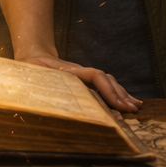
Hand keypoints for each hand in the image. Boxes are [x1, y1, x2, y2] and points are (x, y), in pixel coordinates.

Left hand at [16, 49, 141, 112]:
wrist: (33, 55)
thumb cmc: (29, 69)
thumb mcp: (29, 75)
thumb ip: (34, 85)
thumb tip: (33, 101)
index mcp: (69, 71)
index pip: (95, 76)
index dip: (108, 90)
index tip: (118, 105)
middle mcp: (81, 72)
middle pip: (106, 80)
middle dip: (120, 95)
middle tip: (133, 111)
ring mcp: (84, 75)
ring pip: (108, 82)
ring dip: (122, 94)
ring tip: (136, 107)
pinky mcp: (85, 80)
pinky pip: (105, 85)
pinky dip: (117, 93)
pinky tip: (127, 102)